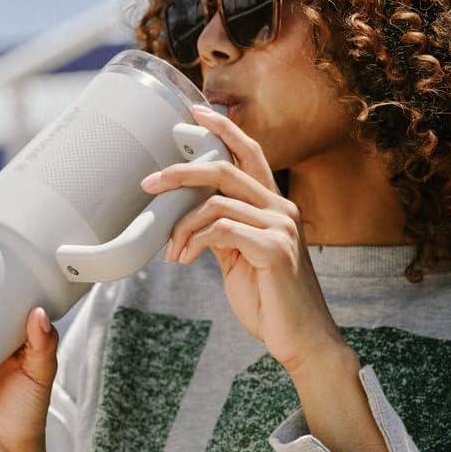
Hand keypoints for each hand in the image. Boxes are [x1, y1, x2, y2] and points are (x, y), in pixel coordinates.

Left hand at [142, 105, 345, 374]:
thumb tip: (192, 216)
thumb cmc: (269, 300)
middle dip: (181, 170)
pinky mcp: (274, 250)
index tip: (195, 112)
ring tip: (171, 252)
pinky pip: (221, 229)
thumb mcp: (240, 258)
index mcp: (274, 206)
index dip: (224, 128)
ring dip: (182, 226)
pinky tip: (185, 259)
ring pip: (216, 201)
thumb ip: (223, 231)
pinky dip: (194, 241)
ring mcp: (281, 227)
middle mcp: (282, 209)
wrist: (300, 339)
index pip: (250, 152)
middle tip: (149, 184)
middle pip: (226, 167)